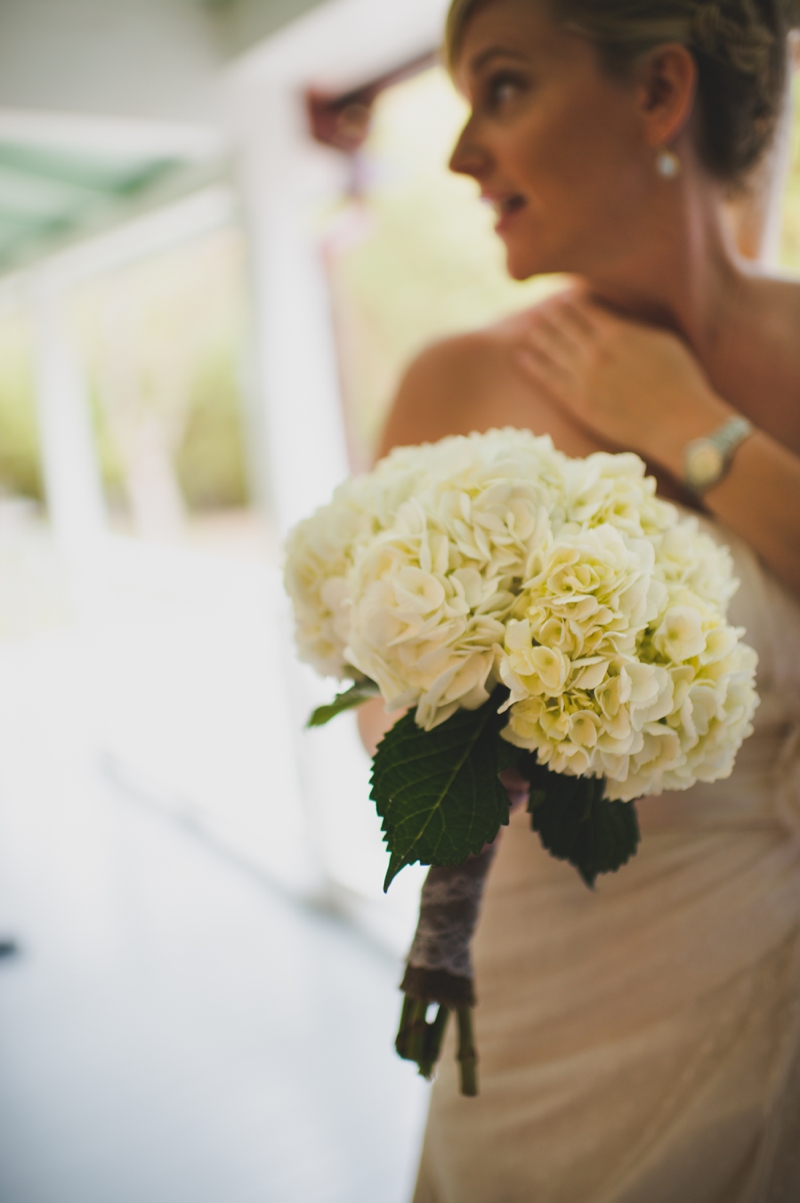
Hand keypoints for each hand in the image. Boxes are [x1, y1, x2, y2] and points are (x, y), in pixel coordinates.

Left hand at [514, 291, 732, 475]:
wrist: (678, 422)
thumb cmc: (681, 381)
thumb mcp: (663, 341)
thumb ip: (635, 328)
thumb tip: (618, 319)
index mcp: (617, 332)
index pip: (586, 309)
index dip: (573, 302)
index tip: (564, 297)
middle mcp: (595, 351)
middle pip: (564, 326)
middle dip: (552, 316)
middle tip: (542, 310)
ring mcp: (583, 377)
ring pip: (553, 350)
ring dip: (539, 336)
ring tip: (529, 329)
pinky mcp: (577, 402)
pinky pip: (548, 379)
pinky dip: (533, 366)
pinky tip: (522, 357)